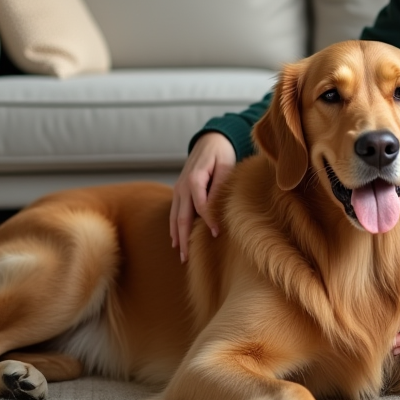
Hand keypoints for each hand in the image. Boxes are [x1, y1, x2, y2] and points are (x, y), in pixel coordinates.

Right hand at [169, 132, 235, 261]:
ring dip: (177, 237)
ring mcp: (178, 189)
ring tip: (181, 255)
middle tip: (188, 258)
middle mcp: (182, 186)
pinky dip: (174, 227)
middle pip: (182, 217)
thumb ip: (219, 187)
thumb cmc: (221, 153)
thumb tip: (214, 208)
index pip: (201, 206)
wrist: (210, 141)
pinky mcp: (179, 191)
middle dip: (184, 239)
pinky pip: (174, 212)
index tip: (217, 234)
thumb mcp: (225, 166)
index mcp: (194, 179)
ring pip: (175, 217)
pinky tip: (176, 240)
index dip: (208, 221)